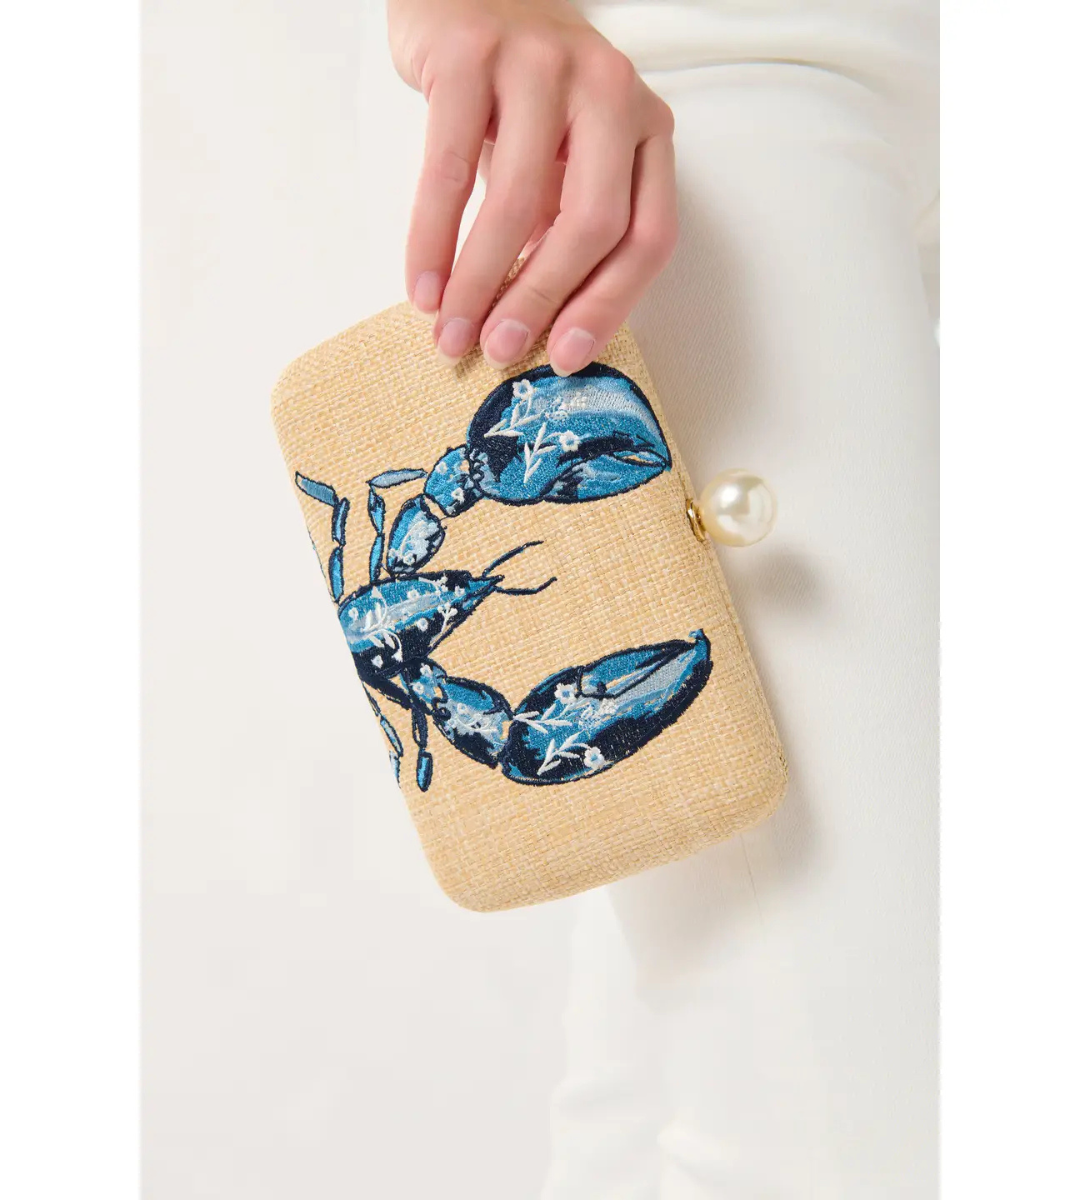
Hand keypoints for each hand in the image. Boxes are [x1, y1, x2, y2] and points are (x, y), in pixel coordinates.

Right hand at [387, 0, 677, 374]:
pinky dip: (432, 237)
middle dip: (540, 302)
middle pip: (591, 223)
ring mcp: (541, 66)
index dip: (608, 306)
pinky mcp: (470, 55)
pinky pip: (448, 169)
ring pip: (517, 201)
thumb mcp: (566, 159)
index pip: (647, 235)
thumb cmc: (523, 97)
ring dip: (479, 283)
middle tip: (498, 350)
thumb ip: (567, 226)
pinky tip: (422, 284)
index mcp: (645, 128)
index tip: (565, 358)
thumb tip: (540, 327)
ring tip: (450, 332)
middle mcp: (608, 91)